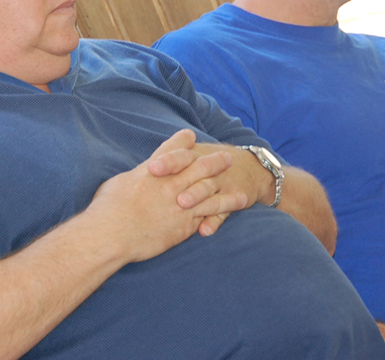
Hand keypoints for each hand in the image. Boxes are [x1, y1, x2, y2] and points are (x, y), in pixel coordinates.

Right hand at [85, 129, 247, 263]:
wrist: (112, 233)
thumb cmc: (107, 209)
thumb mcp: (117, 183)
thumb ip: (134, 179)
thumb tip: (137, 178)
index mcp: (151, 171)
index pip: (170, 151)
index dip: (182, 142)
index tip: (190, 135)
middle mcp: (170, 184)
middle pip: (198, 167)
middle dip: (214, 161)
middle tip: (226, 157)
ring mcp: (180, 204)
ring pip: (210, 191)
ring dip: (226, 188)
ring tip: (240, 187)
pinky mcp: (184, 225)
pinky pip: (208, 215)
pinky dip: (223, 210)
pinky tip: (233, 209)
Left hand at [147, 132, 268, 236]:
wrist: (247, 167)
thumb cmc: (205, 163)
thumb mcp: (191, 155)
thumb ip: (167, 159)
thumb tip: (137, 174)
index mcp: (193, 155)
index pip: (179, 154)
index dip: (166, 160)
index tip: (152, 167)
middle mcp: (207, 168)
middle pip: (194, 171)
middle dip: (180, 180)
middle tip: (165, 187)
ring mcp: (220, 184)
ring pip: (208, 190)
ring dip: (196, 196)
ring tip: (182, 204)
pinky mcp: (232, 200)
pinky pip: (223, 213)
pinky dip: (214, 222)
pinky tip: (204, 231)